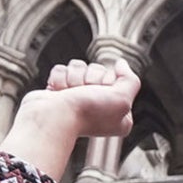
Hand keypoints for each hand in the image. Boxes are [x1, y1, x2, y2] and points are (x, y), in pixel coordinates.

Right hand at [1, 57, 142, 180]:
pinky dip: (59, 78)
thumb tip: (121, 63)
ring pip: (79, 67)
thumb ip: (130, 80)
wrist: (52, 119)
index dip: (107, 81)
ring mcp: (77, 98)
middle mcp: (98, 106)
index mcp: (117, 113)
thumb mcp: (122, 100)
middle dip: (89, 79)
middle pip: (97, 70)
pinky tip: (59, 93)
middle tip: (84, 95)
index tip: (101, 95)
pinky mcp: (60, 91)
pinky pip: (62, 69)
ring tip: (70, 94)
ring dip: (74, 78)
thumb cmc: (87, 114)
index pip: (115, 77)